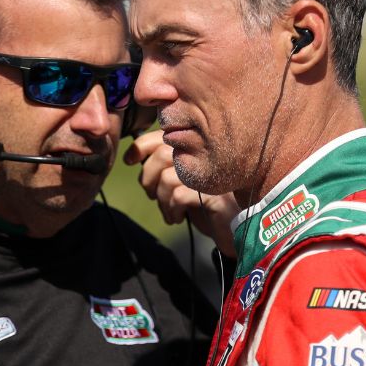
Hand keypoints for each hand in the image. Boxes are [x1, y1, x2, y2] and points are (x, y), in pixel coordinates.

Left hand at [123, 130, 240, 257]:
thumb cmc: (207, 205)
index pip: (163, 135)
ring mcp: (215, 174)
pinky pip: (180, 196)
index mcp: (198, 148)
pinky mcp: (218, 195)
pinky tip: (177, 217)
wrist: (235, 230)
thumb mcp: (183, 182)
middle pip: (161, 154)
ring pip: (167, 178)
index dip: (141, 146)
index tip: (130, 160)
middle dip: (148, 178)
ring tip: (170, 211)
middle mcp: (208, 155)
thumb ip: (166, 166)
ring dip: (161, 200)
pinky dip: (172, 210)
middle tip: (153, 195)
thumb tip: (135, 156)